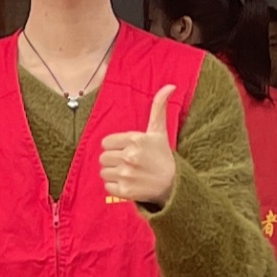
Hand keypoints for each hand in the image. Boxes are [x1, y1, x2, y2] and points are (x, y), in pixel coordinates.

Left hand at [97, 84, 181, 210]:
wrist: (172, 184)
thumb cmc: (162, 155)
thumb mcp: (159, 131)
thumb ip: (159, 107)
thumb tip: (170, 86)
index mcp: (135, 139)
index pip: (106, 142)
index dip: (115, 146)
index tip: (127, 150)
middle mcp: (129, 156)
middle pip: (103, 157)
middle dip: (113, 160)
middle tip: (128, 163)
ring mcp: (127, 174)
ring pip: (104, 172)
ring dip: (113, 173)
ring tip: (128, 173)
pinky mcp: (125, 191)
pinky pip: (107, 186)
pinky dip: (115, 187)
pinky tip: (128, 183)